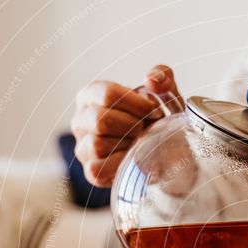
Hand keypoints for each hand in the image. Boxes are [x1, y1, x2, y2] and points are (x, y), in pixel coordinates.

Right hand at [71, 65, 181, 186]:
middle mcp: (80, 120)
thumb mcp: (164, 93)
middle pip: (101, 120)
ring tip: (141, 142)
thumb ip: (162, 76)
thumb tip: (152, 80)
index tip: (155, 112)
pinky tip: (134, 158)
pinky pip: (97, 169)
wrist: (166, 152)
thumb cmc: (157, 119)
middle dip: (132, 125)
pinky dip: (120, 164)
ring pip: (98, 144)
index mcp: (90, 96)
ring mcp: (83, 147)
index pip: (107, 94)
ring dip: (127, 145)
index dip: (137, 104)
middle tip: (148, 129)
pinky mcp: (91, 171)